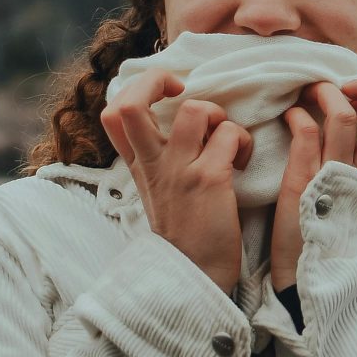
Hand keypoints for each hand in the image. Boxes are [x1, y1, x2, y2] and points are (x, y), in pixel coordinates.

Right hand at [100, 69, 252, 295]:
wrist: (196, 277)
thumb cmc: (186, 234)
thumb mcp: (158, 193)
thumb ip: (158, 159)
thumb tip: (178, 123)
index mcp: (140, 166)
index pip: (113, 114)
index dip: (139, 89)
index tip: (168, 96)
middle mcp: (153, 164)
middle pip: (130, 102)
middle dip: (160, 79)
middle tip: (185, 93)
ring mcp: (179, 170)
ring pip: (195, 109)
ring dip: (219, 116)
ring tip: (226, 139)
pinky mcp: (209, 179)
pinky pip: (230, 134)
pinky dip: (243, 142)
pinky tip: (243, 162)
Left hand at [270, 76, 356, 291]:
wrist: (308, 288)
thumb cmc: (323, 249)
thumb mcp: (350, 209)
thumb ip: (355, 179)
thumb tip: (351, 149)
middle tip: (343, 86)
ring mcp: (334, 178)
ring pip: (346, 117)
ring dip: (327, 94)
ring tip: (310, 92)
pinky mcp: (304, 184)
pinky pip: (307, 133)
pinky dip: (297, 116)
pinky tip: (288, 118)